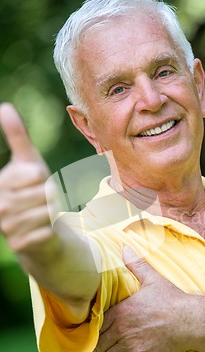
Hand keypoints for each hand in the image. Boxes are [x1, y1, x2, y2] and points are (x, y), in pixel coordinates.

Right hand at [0, 103, 55, 252]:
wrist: (35, 227)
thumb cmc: (33, 189)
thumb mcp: (28, 162)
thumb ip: (17, 136)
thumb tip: (5, 107)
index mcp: (0, 183)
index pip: (36, 174)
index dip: (43, 177)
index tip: (35, 182)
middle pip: (44, 194)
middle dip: (50, 195)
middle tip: (43, 200)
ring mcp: (7, 226)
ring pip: (47, 212)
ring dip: (52, 212)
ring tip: (43, 213)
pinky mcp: (18, 244)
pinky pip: (46, 231)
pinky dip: (50, 229)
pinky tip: (43, 229)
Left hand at [72, 245, 195, 351]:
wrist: (190, 319)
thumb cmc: (171, 299)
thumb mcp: (152, 279)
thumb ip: (136, 265)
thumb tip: (125, 247)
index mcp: (122, 310)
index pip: (99, 325)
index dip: (87, 335)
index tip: (78, 343)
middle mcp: (123, 328)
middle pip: (99, 344)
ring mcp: (131, 343)